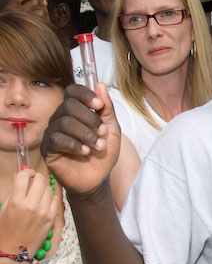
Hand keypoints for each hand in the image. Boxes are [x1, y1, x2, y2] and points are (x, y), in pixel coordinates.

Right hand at [0, 170, 59, 253]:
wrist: (14, 250)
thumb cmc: (5, 228)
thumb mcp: (4, 208)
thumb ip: (13, 190)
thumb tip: (19, 174)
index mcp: (15, 202)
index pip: (23, 176)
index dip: (26, 172)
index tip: (26, 174)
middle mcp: (31, 205)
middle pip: (39, 180)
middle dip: (36, 178)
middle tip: (33, 181)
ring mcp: (43, 211)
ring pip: (48, 189)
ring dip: (43, 188)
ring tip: (37, 193)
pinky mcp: (51, 217)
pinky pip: (55, 199)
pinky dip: (50, 197)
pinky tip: (44, 201)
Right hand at [3, 0, 48, 21]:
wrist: (31, 40)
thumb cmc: (32, 23)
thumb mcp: (32, 9)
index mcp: (12, 4)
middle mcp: (14, 9)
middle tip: (43, 2)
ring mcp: (21, 16)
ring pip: (37, 4)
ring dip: (42, 9)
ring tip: (40, 16)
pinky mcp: (29, 21)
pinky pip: (41, 13)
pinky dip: (44, 16)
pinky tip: (41, 22)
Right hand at [41, 83, 120, 198]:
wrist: (98, 178)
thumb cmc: (103, 153)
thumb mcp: (111, 129)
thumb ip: (107, 109)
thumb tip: (100, 85)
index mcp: (76, 110)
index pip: (73, 91)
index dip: (86, 94)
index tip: (100, 105)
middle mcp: (61, 118)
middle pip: (69, 106)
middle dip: (90, 119)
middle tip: (102, 132)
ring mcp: (53, 132)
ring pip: (64, 123)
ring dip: (86, 134)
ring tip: (98, 146)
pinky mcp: (48, 148)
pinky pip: (57, 139)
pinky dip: (74, 144)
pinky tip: (85, 152)